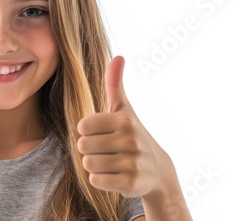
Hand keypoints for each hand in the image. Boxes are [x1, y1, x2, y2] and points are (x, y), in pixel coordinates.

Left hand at [76, 56, 160, 196]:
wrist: (157, 170)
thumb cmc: (131, 134)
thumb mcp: (124, 108)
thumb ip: (115, 84)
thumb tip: (118, 56)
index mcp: (124, 120)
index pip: (83, 126)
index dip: (87, 131)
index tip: (100, 133)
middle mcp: (130, 140)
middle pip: (83, 145)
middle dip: (89, 149)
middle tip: (104, 149)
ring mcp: (133, 162)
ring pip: (88, 164)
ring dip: (93, 164)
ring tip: (109, 161)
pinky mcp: (131, 183)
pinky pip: (95, 181)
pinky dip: (99, 179)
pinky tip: (112, 174)